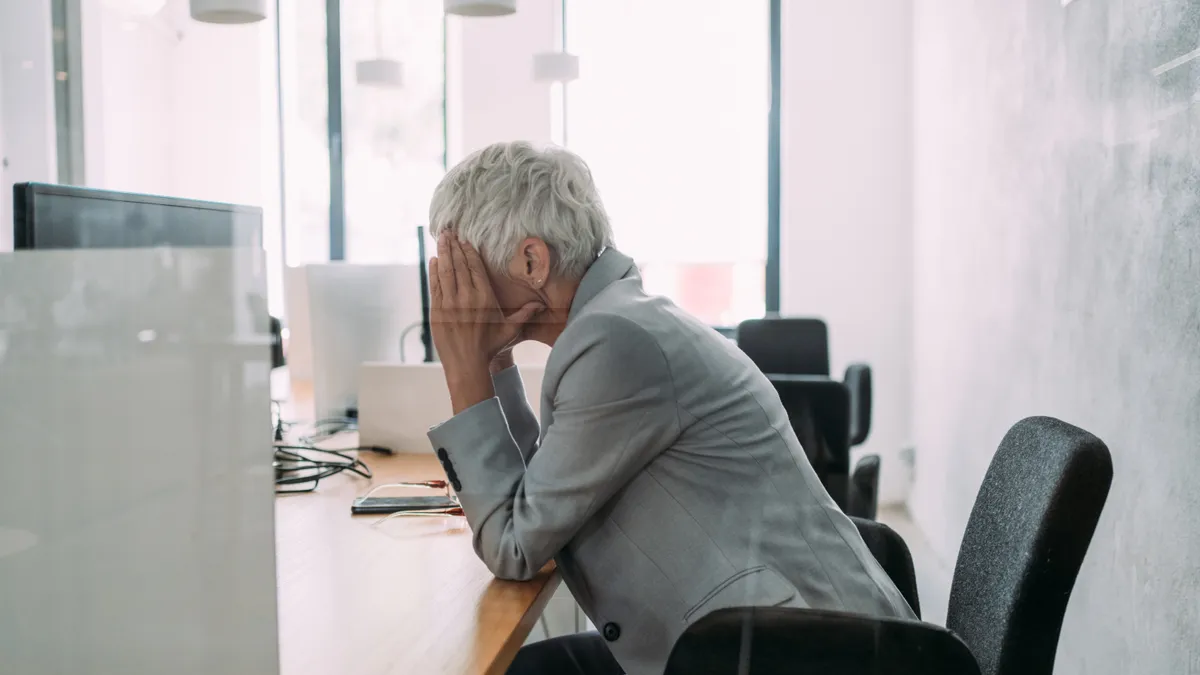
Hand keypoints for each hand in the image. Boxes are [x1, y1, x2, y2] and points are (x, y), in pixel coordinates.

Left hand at [430, 232, 542, 407]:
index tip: (465, 239)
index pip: (475, 267)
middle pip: (459, 264)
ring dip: (442, 253)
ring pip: (445, 271)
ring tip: (441, 238)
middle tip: (449, 231)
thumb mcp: (510, 330)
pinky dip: (434, 271)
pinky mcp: (437, 311)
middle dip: (453, 246)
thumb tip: (540, 306)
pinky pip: (435, 286)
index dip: (469, 251)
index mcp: (484, 298)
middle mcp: (466, 297)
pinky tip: (434, 261)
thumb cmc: (490, 347)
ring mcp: (450, 303)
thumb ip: (524, 314)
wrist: (467, 365)